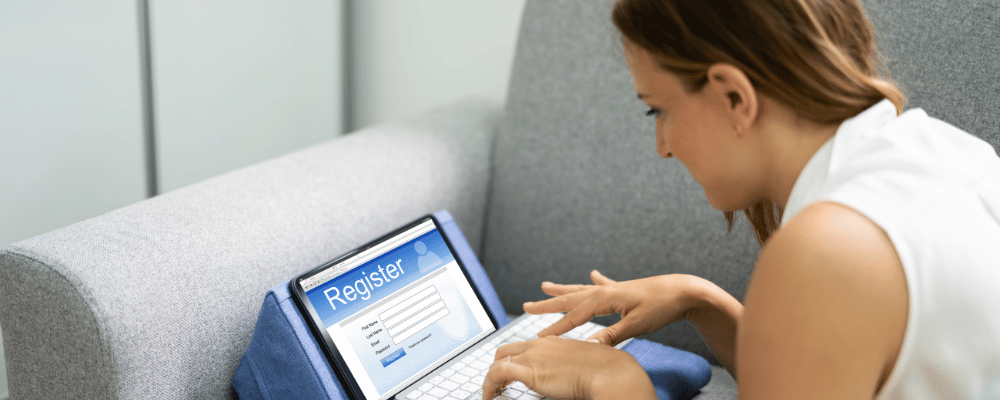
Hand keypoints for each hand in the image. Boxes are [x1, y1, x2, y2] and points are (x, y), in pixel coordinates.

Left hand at [482, 336, 654, 399]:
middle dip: (497, 366)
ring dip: (491, 378)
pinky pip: (497, 374)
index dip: (514, 361)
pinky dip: (488, 385)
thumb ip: (570, 367)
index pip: (524, 346)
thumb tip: (568, 378)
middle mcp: (539, 344)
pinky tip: (489, 397)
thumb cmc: (606, 371)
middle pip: (505, 351)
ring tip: (491, 393)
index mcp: (552, 341)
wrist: (611, 373)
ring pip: (497, 361)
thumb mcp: (583, 364)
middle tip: (497, 384)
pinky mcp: (529, 371)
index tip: (511, 375)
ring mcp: (533, 356)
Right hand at [524, 270, 698, 345]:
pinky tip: (592, 273)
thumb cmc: (662, 307)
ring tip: (545, 286)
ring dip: (563, 290)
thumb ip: (611, 336)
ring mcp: (614, 289)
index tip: (538, 338)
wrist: (684, 290)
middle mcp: (605, 291)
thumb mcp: (636, 325)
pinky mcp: (624, 290)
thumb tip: (587, 347)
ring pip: (581, 290)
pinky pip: (603, 284)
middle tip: (526, 306)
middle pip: (570, 299)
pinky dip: (595, 280)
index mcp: (604, 299)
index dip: (556, 328)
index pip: (574, 316)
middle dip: (547, 304)